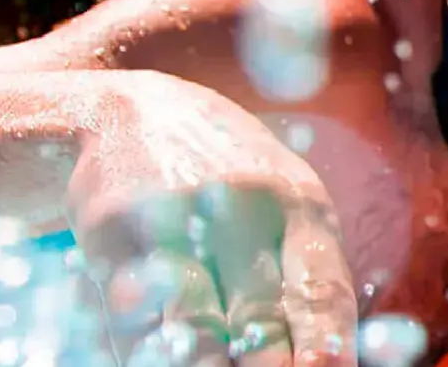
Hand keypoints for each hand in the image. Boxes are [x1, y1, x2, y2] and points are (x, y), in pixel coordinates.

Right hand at [64, 71, 356, 365]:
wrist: (130, 108)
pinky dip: (146, 352)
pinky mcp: (114, 231)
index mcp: (301, 206)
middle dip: (269, 365)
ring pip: (194, 318)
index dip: (326, 339)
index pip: (321, 287)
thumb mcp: (285, 209)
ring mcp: (176, 216)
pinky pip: (131, 312)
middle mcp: (243, 207)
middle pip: (260, 312)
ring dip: (206, 366)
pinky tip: (157, 362)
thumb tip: (333, 360)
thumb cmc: (231, 185)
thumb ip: (308, 279)